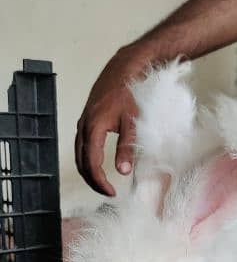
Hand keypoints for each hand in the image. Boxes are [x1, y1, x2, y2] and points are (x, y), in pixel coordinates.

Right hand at [75, 45, 147, 195]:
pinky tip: (98, 165)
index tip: (111, 191)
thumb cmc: (130, 93)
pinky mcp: (86, 120)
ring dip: (88, 171)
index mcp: (94, 127)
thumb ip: (127, 148)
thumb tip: (123, 171)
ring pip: (79, 155)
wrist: (124, 69)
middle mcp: (84, 126)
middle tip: (107, 191)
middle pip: (81, 162)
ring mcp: (82, 122)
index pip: (91, 163)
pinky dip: (87, 159)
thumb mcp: (133, 122)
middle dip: (93, 180)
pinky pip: (81, 145)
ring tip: (103, 182)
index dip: (99, 181)